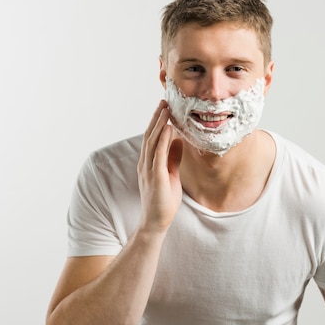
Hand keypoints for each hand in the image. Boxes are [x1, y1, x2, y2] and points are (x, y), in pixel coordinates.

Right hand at [137, 100, 182, 232]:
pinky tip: (168, 129)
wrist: (155, 223)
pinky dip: (163, 141)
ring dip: (159, 124)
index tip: (165, 108)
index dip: (157, 122)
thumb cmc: (163, 201)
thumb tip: (179, 141)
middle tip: (164, 101)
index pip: (152, 138)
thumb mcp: (172, 175)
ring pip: (153, 141)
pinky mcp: (155, 177)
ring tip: (165, 109)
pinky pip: (158, 155)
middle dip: (156, 117)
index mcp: (149, 162)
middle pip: (150, 135)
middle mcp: (145, 163)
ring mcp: (148, 170)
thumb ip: (174, 158)